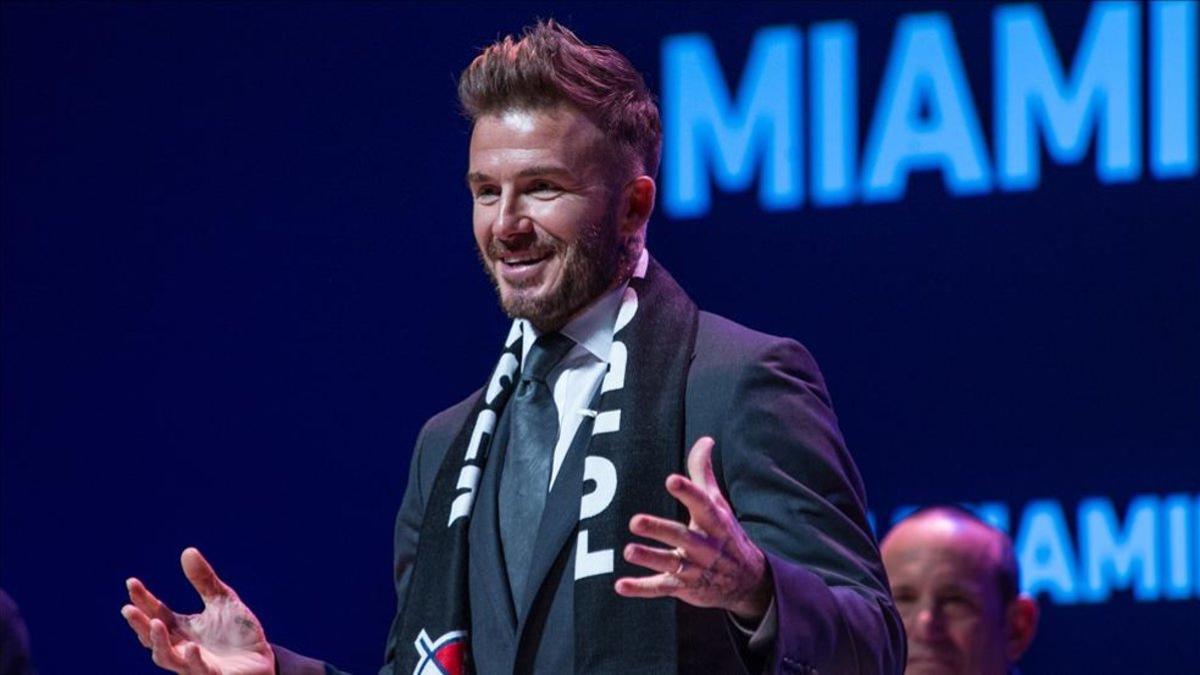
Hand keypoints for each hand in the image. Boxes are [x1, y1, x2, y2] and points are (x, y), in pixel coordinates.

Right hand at [122, 547, 273, 674]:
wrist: (261, 660)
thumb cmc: (238, 633)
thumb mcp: (223, 601)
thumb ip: (204, 581)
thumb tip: (187, 550)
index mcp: (181, 629)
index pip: (156, 612)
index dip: (142, 599)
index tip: (131, 582)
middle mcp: (181, 647)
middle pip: (153, 636)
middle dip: (139, 624)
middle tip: (128, 609)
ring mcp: (194, 664)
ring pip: (168, 657)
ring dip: (159, 642)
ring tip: (156, 623)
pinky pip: (199, 670)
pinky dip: (193, 660)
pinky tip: (192, 647)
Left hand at [615, 436, 771, 620]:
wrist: (747, 581)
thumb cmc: (725, 533)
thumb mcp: (718, 503)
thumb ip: (703, 473)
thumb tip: (705, 439)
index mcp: (714, 522)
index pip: (701, 504)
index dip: (688, 492)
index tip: (672, 480)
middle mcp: (705, 545)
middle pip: (681, 536)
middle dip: (659, 529)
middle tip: (635, 521)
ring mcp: (694, 568)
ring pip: (670, 563)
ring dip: (649, 558)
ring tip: (628, 550)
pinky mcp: (683, 587)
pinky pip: (661, 588)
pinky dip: (641, 588)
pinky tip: (620, 585)